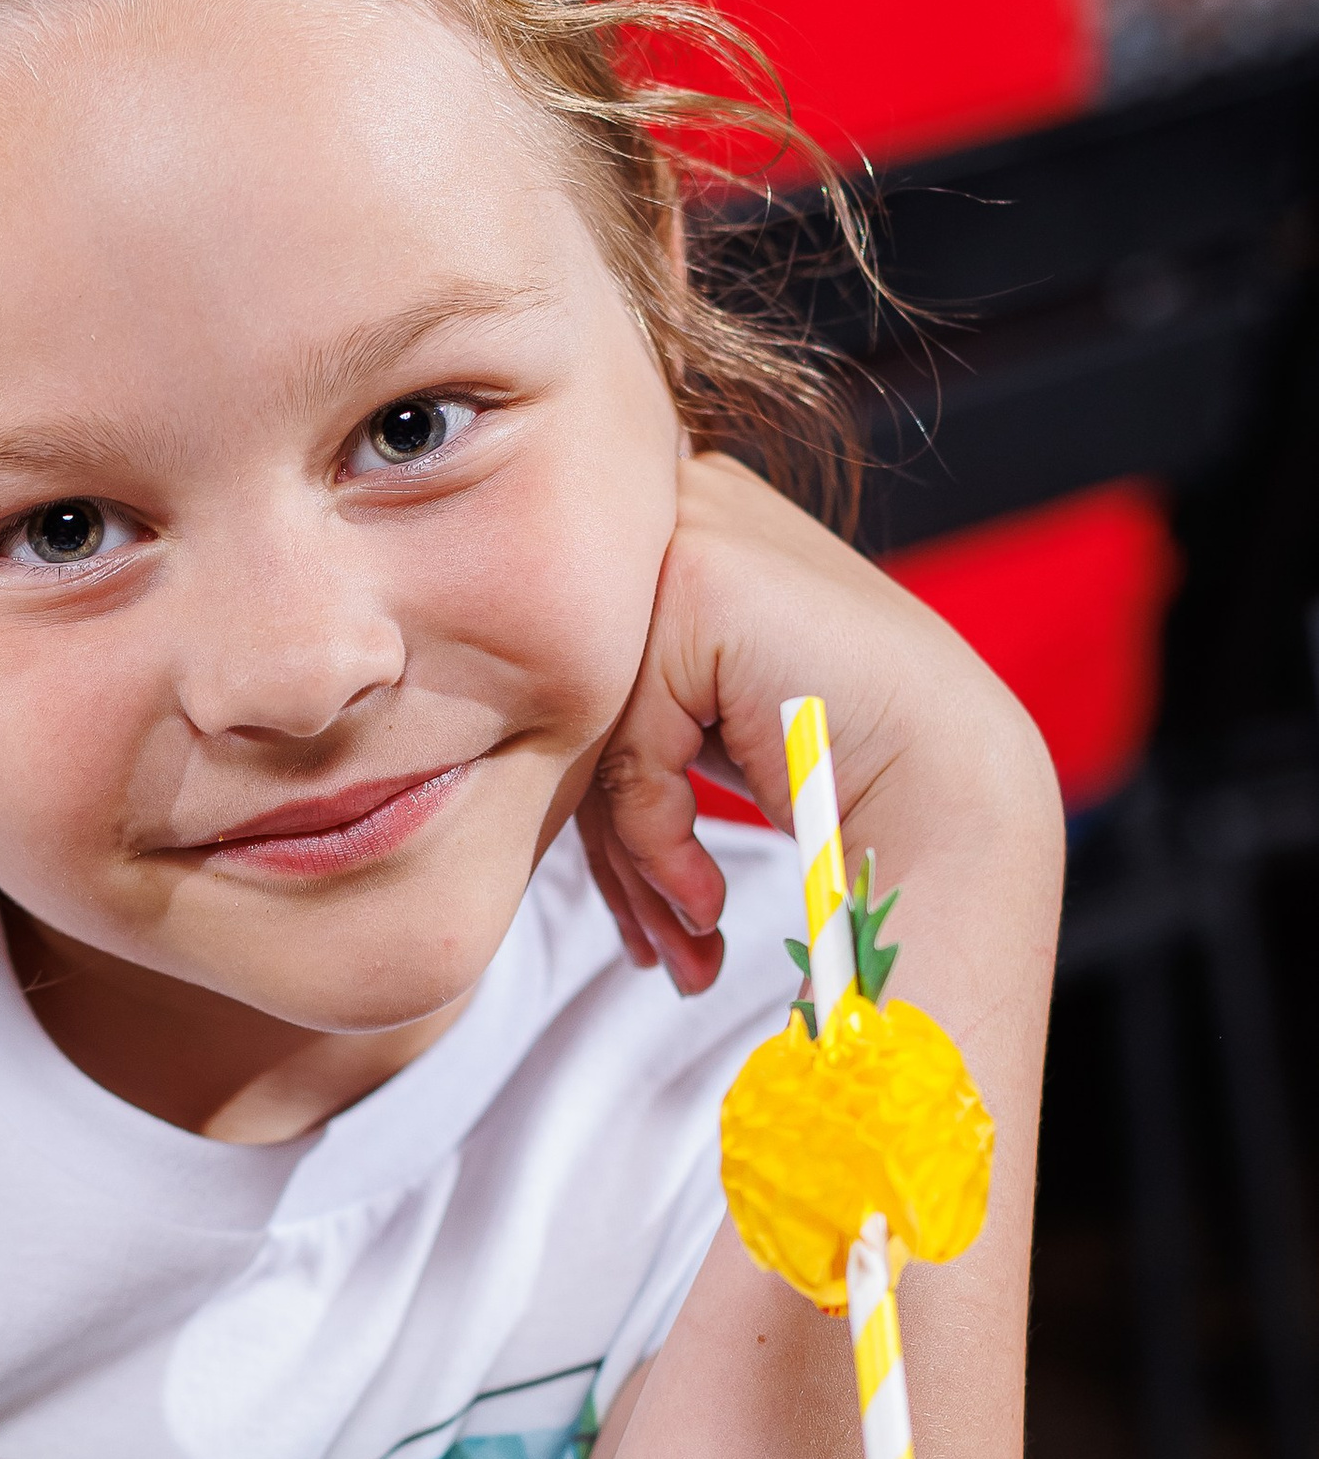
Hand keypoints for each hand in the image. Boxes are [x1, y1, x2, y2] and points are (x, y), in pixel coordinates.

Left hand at [574, 452, 1056, 996]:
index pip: (576, 678)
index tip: (646, 914)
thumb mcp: (699, 727)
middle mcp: (676, 507)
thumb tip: (500, 770)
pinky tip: (708, 895)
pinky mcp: (700, 576)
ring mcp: (689, 530)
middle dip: (611, 849)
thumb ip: (612, 714)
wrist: (957, 792)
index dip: (606, 811)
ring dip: (634, 864)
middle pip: (574, 703)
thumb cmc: (840, 773)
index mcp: (671, 525)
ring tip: (683, 943)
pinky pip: (624, 740)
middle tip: (657, 951)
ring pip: (589, 728)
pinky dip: (659, 837)